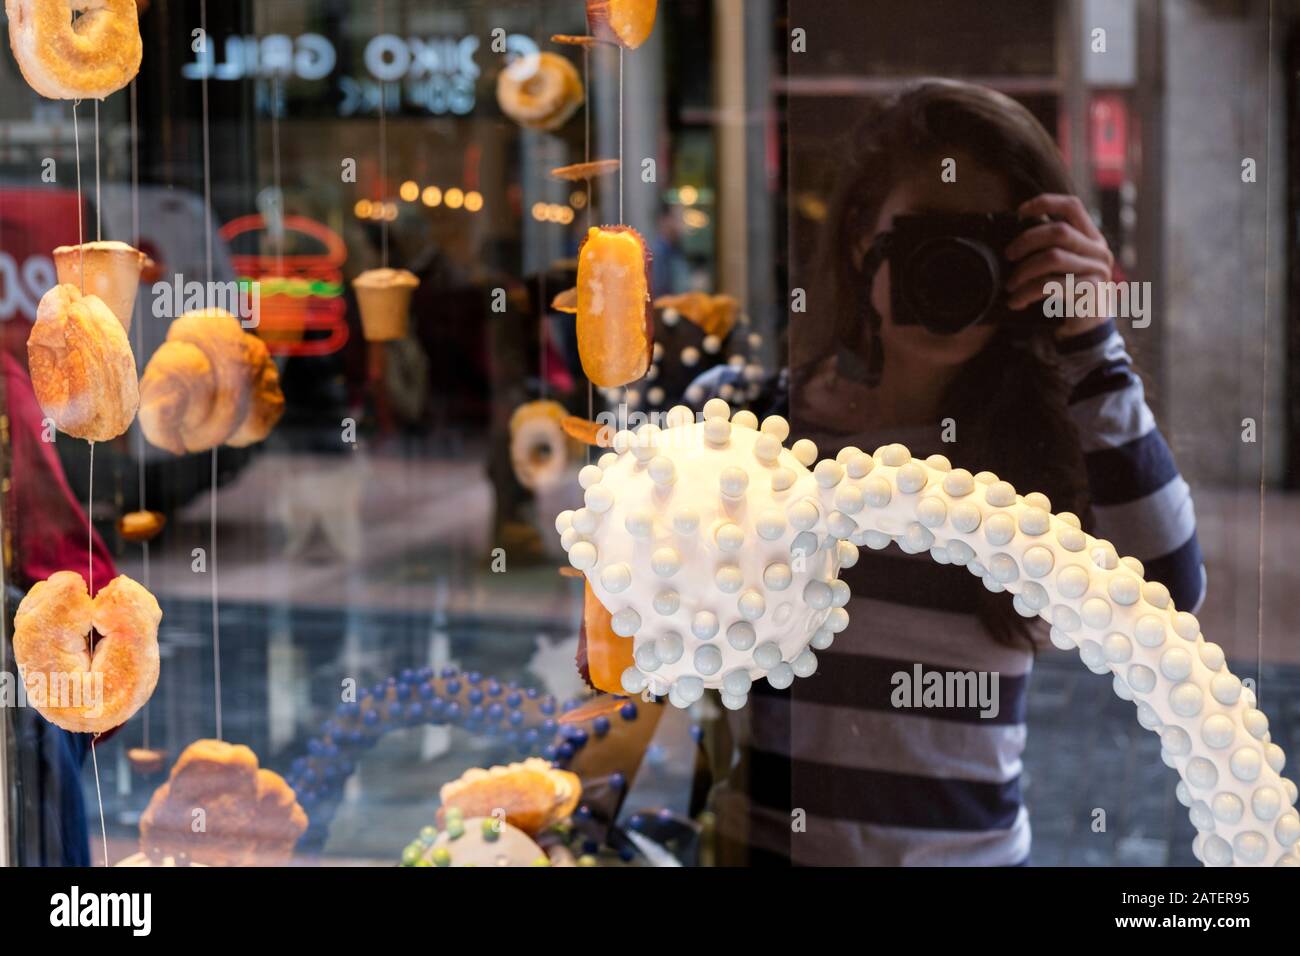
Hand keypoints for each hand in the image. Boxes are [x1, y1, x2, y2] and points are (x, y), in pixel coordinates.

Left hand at [1004, 193, 1114, 338]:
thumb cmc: (1068, 292)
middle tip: (1008, 255)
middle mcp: (1098, 249)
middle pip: (1058, 231)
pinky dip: (1028, 293)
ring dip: (1024, 271)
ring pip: (1053, 258)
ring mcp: (1096, 270)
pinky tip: (1016, 302)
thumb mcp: (1065, 266)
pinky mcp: (1089, 290)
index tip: (1020, 211)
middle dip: (1026, 241)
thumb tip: (1012, 241)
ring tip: (1010, 285)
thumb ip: (1050, 248)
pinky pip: (1051, 285)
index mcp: (1091, 237)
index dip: (1046, 202)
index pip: (1072, 206)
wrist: (1088, 327)